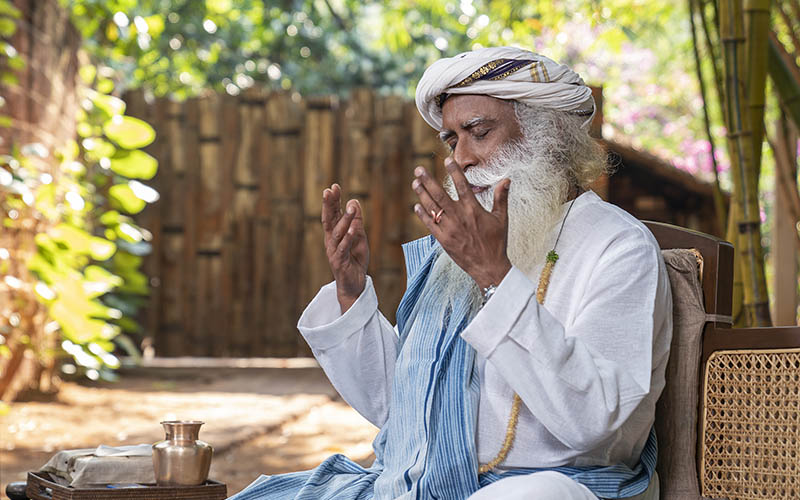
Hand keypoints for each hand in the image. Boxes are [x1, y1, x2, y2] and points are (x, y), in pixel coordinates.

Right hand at [322, 183, 368, 312]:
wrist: (354, 284)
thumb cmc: (355, 260)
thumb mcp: (359, 237)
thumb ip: (356, 221)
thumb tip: (354, 201)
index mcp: (334, 234)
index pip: (332, 214)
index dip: (332, 201)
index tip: (333, 187)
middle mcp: (331, 241)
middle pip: (329, 220)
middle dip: (329, 205)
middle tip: (330, 190)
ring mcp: (334, 251)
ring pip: (337, 233)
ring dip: (344, 219)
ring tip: (350, 207)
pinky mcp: (339, 262)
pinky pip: (343, 248)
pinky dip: (348, 238)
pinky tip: (352, 228)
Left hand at [412, 158, 511, 289]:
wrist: (488, 267)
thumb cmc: (496, 242)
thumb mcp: (502, 219)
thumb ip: (501, 198)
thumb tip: (506, 180)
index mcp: (474, 210)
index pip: (462, 186)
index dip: (454, 172)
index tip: (447, 160)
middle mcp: (460, 217)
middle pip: (440, 195)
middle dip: (428, 181)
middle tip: (418, 169)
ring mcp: (450, 229)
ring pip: (432, 208)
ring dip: (422, 194)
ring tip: (415, 182)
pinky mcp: (443, 240)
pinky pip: (430, 224)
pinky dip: (423, 214)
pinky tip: (416, 205)